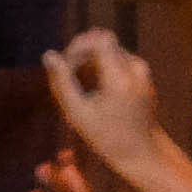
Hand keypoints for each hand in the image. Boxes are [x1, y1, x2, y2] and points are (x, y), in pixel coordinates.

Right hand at [39, 30, 169, 164]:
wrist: (141, 152)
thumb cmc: (106, 137)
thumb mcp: (78, 113)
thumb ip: (61, 82)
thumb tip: (48, 55)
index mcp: (120, 78)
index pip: (100, 39)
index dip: (79, 45)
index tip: (66, 63)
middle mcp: (136, 69)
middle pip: (103, 42)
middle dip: (82, 53)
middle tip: (68, 76)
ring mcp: (142, 71)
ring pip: (109, 50)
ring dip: (91, 61)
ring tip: (79, 87)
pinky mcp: (143, 75)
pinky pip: (118, 59)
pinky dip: (102, 67)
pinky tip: (93, 91)